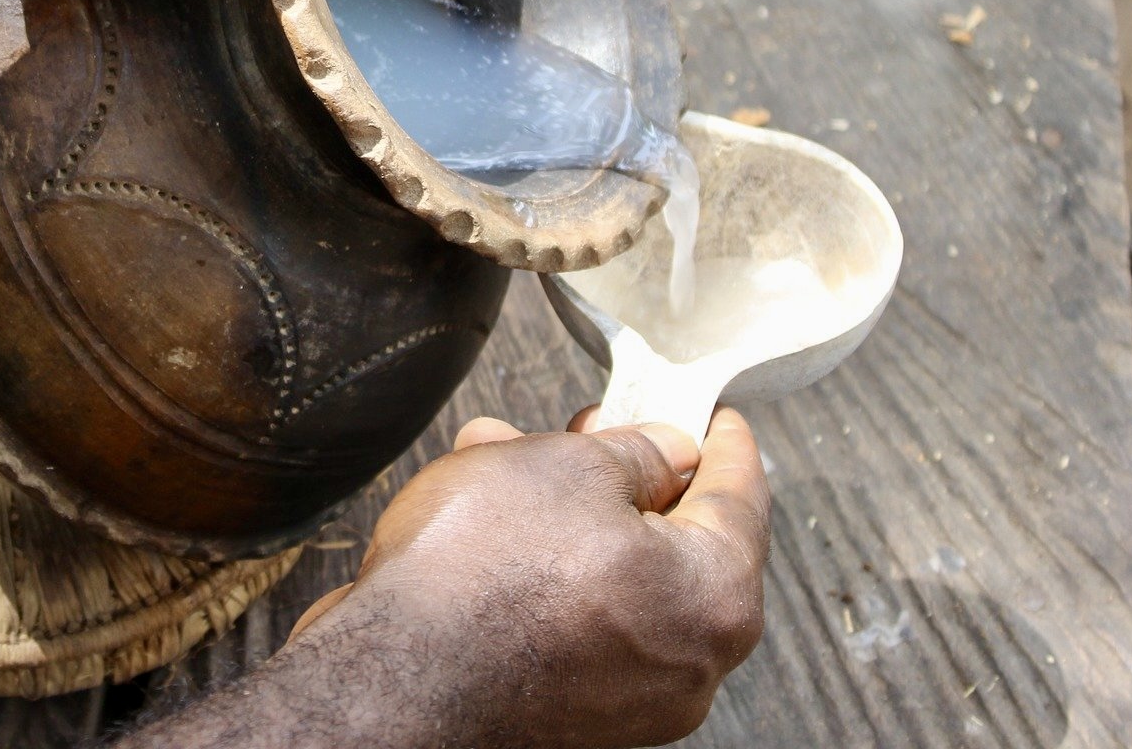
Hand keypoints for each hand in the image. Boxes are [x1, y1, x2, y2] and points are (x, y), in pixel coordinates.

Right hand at [288, 408, 770, 748]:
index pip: (741, 498)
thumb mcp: (564, 466)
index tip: (716, 419)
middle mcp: (687, 663)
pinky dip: (545, 565)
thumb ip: (634, 453)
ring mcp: (630, 698)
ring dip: (562, 509)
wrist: (389, 679)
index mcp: (714, 597)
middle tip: (587, 426)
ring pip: (614, 573)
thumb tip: (666, 453)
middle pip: (671, 538)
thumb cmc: (478, 577)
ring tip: (499, 456)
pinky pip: (578, 617)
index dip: (722, 441)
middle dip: (615, 470)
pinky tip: (486, 519)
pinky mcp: (572, 712)